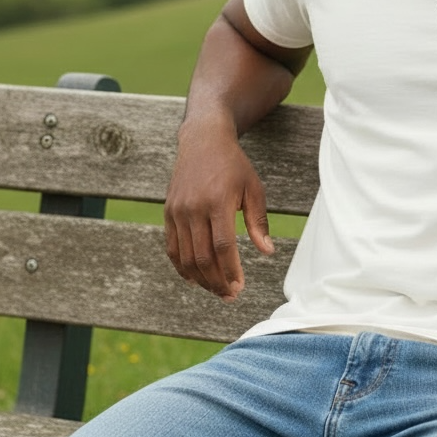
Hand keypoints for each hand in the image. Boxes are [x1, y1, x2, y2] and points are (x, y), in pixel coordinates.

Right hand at [164, 115, 273, 301]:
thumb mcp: (253, 188)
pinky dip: (181, 266)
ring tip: (216, 290)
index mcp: (217, 202)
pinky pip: (172, 248)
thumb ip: (258, 222)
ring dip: (200, 278)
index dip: (230, 271)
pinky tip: (195, 278)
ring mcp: (177, 211)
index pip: (222, 246)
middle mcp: (193, 209)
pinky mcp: (168, 213)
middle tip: (230, 295)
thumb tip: (267, 252)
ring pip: (185, 256)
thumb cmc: (234, 165)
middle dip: (216, 281)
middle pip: (201, 256)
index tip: (239, 287)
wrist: (203, 141)